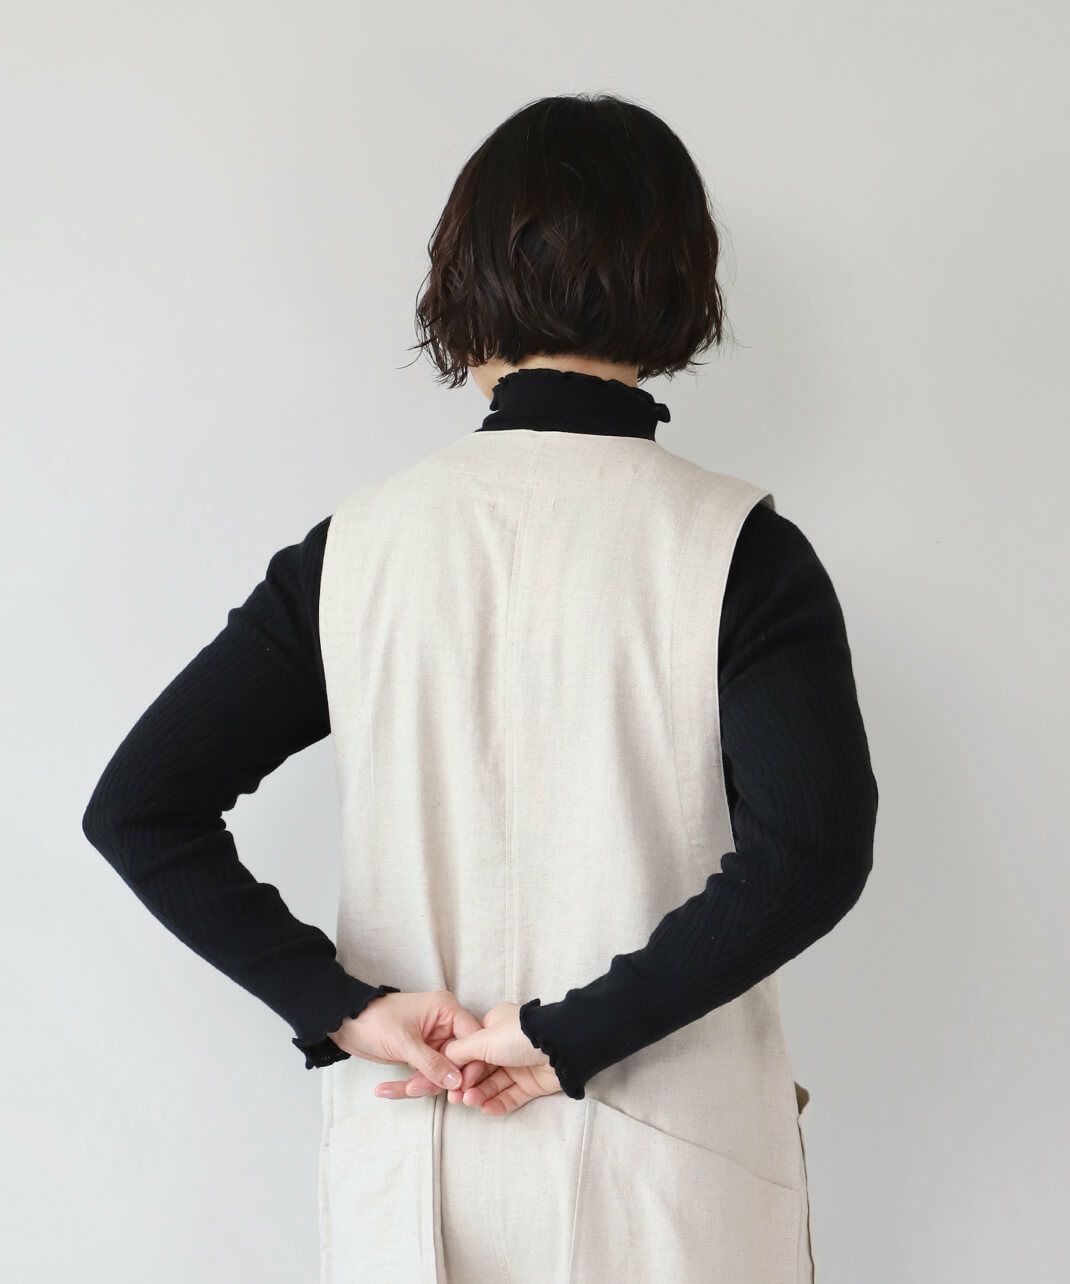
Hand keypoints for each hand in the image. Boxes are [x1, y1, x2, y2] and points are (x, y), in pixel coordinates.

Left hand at [329, 989, 491, 1098]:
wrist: (344, 1022)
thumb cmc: (374, 1020)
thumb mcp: (404, 1042)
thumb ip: (432, 1063)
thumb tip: (457, 1082)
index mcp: (447, 1011)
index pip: (472, 1039)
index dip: (470, 1064)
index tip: (460, 1087)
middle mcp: (444, 1026)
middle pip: (458, 1061)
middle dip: (437, 1080)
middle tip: (416, 1089)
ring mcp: (432, 1043)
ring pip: (440, 1074)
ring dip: (419, 1085)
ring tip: (399, 1089)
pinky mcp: (420, 1056)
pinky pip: (423, 1077)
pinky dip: (407, 1085)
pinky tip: (384, 1090)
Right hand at [391, 1002, 562, 1115]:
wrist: (558, 1047)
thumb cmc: (517, 1036)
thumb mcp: (482, 1040)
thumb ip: (459, 1051)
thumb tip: (443, 1058)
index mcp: (494, 1028)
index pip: (470, 1050)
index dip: (459, 1066)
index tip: (447, 1081)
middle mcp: (505, 1046)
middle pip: (481, 1069)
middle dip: (467, 1084)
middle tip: (455, 1098)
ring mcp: (519, 1066)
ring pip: (494, 1084)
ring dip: (480, 1094)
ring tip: (470, 1102)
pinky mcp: (531, 1084)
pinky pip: (510, 1096)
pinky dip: (497, 1103)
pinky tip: (486, 1109)